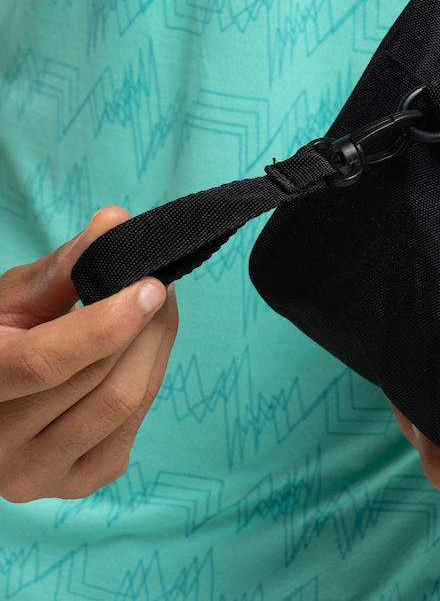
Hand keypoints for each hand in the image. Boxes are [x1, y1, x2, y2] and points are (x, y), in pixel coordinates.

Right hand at [0, 207, 177, 501]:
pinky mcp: (81, 481)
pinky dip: (149, 374)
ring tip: (159, 308)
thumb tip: (116, 222)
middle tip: (162, 283)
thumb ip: (66, 266)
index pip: (46, 363)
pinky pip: (135, 423)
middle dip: (146, 326)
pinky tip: (143, 349)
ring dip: (156, 347)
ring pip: (127, 404)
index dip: (107, 324)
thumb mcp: (14, 299)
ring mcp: (41, 476)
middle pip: (102, 383)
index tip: (153, 285)